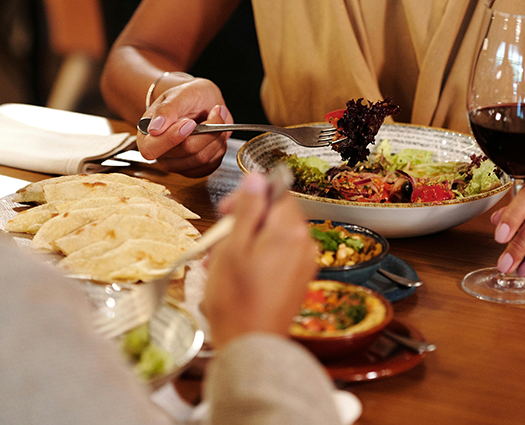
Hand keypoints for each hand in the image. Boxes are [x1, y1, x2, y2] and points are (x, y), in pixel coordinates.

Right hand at [136, 78, 232, 177]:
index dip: (173, 138)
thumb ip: (165, 110)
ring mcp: (178, 165)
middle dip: (206, 130)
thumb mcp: (177, 95)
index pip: (152, 150)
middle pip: (187, 151)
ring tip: (216, 119)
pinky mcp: (195, 170)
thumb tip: (154, 129)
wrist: (200, 102)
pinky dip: (219, 146)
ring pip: (203, 158)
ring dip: (216, 137)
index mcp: (146, 138)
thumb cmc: (186, 97)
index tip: (190, 122)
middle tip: (214, 111)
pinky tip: (215, 134)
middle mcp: (161, 155)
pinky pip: (212, 164)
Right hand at [201, 173, 317, 348]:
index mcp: (290, 231)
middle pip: (275, 215)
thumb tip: (257, 179)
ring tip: (220, 261)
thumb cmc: (237, 301)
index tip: (227, 210)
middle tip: (219, 239)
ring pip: (273, 236)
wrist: (250, 344)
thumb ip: (248, 209)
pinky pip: (278, 255)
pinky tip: (235, 272)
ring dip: (246, 241)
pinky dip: (257, 257)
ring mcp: (304, 264)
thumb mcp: (233, 246)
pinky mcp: (298, 280)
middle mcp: (305, 245)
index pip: (276, 193)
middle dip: (244, 222)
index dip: (249, 197)